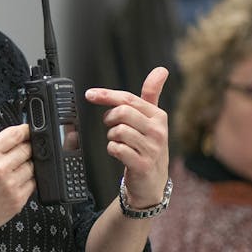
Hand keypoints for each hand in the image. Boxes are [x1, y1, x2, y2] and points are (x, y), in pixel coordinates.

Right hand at [0, 111, 34, 241]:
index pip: (16, 134)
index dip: (25, 130)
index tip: (27, 131)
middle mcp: (1, 168)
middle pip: (28, 149)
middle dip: (27, 147)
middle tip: (19, 151)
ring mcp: (11, 185)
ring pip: (33, 166)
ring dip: (28, 164)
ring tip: (15, 168)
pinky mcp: (17, 200)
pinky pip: (33, 184)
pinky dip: (28, 180)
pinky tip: (16, 181)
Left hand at [84, 67, 169, 205]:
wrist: (151, 182)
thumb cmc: (148, 147)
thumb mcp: (152, 120)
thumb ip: (152, 94)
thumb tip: (161, 70)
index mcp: (158, 116)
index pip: (129, 99)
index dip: (106, 95)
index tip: (90, 94)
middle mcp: (157, 131)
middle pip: (122, 112)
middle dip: (109, 118)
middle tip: (111, 125)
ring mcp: (152, 149)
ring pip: (118, 131)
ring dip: (111, 136)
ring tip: (119, 141)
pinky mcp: (142, 164)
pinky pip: (117, 149)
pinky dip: (112, 149)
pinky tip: (119, 153)